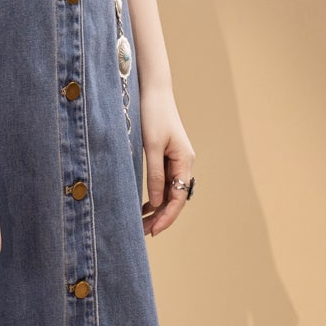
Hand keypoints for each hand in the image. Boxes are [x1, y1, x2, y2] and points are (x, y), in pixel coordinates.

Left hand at [140, 83, 194, 236]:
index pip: (179, 197)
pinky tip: (144, 206)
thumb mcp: (151, 146)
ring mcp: (176, 160)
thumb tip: (157, 202)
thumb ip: (155, 175)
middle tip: (143, 233)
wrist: (153, 91)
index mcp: (184, 160)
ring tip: (141, 224)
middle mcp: (184, 162)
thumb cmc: (153, 114)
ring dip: (157, 209)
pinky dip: (155, 196)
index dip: (167, 216)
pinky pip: (164, 183)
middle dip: (161, 217)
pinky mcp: (167, 156)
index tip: (154, 231)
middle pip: (176, 198)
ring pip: (170, 192)